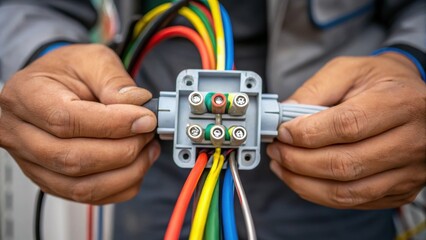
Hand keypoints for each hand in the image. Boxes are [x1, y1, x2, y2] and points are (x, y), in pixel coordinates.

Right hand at [0, 44, 159, 204]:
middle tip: (149, 132)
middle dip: (124, 150)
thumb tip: (139, 105)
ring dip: (126, 173)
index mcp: (26, 97)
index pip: (66, 120)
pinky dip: (120, 187)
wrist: (53, 86)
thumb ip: (114, 81)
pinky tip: (137, 166)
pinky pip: (87, 197)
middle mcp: (21, 135)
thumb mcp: (92, 60)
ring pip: (82, 187)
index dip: (113, 124)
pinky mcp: (51, 180)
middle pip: (74, 160)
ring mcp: (33, 163)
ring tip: (147, 149)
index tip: (145, 119)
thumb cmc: (68, 71)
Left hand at [267, 53, 425, 208]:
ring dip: (304, 182)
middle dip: (298, 161)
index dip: (307, 133)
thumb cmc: (379, 81)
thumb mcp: (347, 70)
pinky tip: (302, 179)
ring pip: (347, 191)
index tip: (282, 131)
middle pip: (344, 164)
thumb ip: (314, 91)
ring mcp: (409, 171)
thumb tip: (283, 118)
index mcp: (400, 102)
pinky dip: (319, 194)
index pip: (348, 126)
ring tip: (282, 166)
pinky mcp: (402, 190)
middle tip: (276, 150)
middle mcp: (412, 141)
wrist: (414, 100)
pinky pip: (354, 202)